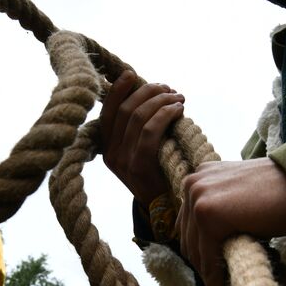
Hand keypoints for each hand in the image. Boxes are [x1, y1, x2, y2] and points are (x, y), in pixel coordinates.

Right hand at [97, 70, 184, 203]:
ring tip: (178, 97)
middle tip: (168, 88)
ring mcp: (122, 161)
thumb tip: (149, 93)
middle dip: (148, 92)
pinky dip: (166, 115)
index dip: (118, 90)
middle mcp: (110, 154)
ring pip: (138, 117)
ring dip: (161, 101)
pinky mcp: (138, 167)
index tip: (132, 74)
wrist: (166, 211)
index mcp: (106, 148)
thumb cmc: (160, 175)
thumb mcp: (141, 151)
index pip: (108, 112)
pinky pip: (150, 131)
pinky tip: (179, 110)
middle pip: (125, 110)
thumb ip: (139, 128)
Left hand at [177, 158, 285, 285]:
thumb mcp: (241, 198)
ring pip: (194, 252)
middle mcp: (192, 184)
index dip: (202, 253)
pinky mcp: (207, 214)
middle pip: (188, 240)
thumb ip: (221, 211)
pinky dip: (214, 280)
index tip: (217, 271)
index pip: (189, 226)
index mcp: (199, 177)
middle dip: (204, 266)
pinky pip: (206, 259)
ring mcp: (198, 197)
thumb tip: (207, 248)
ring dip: (209, 276)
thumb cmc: (283, 196)